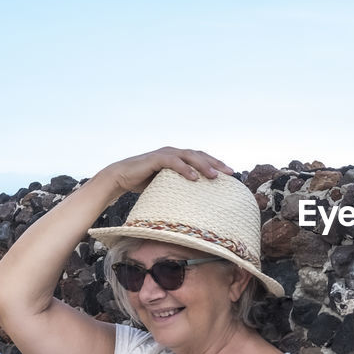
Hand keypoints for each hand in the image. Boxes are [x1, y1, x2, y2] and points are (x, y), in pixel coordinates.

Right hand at [98, 147, 235, 195]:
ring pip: (189, 156)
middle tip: (230, 173)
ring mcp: (164, 154)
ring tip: (215, 176)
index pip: (201, 158)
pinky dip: (184, 168)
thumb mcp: (168, 184)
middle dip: (216, 163)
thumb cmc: (145, 183)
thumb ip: (181, 186)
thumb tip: (198, 202)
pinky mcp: (155, 158)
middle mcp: (173, 152)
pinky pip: (173, 162)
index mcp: (178, 157)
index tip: (231, 174)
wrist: (121, 177)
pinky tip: (194, 177)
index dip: (216, 164)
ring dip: (203, 165)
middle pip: (199, 155)